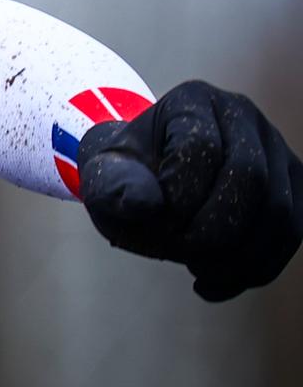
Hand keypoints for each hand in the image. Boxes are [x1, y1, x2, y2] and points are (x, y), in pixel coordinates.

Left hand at [77, 80, 302, 300]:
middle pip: (251, 180)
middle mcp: (243, 116)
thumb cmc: (126, 177)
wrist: (149, 181)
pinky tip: (214, 284)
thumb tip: (145, 206)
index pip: (201, 149)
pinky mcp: (293, 188)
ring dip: (238, 258)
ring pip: (280, 214)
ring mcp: (276, 151)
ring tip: (196, 271)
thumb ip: (114, 187)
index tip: (152, 223)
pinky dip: (255, 269)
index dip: (179, 197)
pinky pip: (291, 235)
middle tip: (176, 253)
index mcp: (192, 102)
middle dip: (213, 231)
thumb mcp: (103, 177)